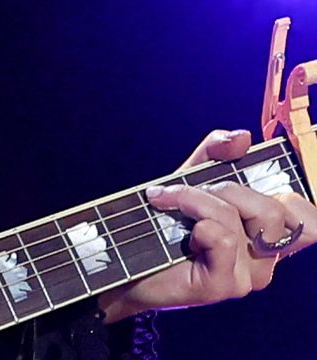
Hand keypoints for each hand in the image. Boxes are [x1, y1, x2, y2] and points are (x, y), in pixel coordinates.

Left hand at [97, 129, 316, 322]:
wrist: (124, 255)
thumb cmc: (163, 220)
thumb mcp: (191, 177)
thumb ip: (216, 153)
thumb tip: (242, 137)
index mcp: (267, 231)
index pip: (309, 216)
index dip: (293, 192)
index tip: (256, 173)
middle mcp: (266, 255)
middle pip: (278, 210)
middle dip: (230, 188)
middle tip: (190, 191)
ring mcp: (249, 274)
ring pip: (244, 219)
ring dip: (199, 200)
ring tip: (169, 203)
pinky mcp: (225, 285)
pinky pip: (224, 239)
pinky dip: (198, 222)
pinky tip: (182, 231)